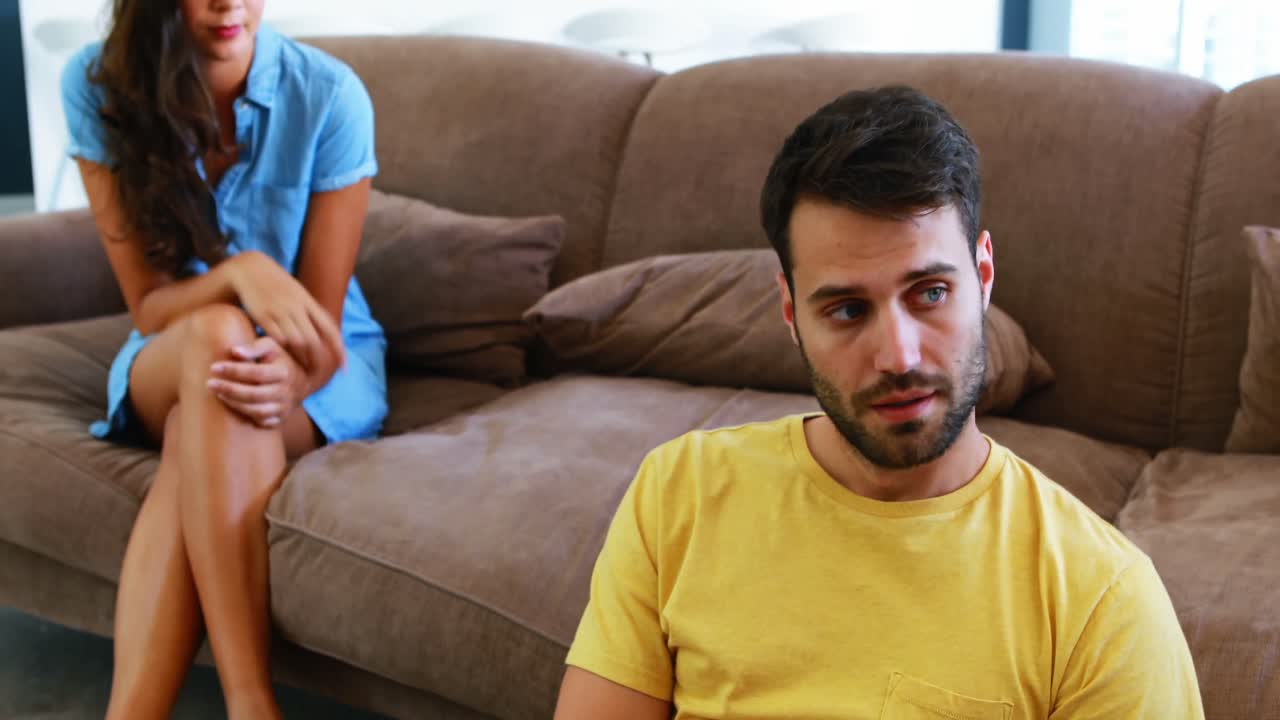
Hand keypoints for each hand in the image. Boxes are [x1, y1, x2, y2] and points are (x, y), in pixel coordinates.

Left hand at [206, 336, 309, 428]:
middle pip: (253, 394)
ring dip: (234, 403)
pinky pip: (261, 421)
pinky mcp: (280, 419)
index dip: (233, 371)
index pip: (256, 373)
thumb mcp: (270, 348)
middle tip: (209, 383)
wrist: (301, 381)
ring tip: (218, 393)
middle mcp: (285, 392)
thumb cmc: (279, 360)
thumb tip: (234, 351)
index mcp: (283, 372)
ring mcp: (284, 408)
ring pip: (256, 410)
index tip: (214, 367)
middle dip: (229, 389)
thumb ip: (253, 348)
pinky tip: (232, 404)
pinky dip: (245, 415)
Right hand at [224, 251, 345, 373]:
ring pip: (296, 342)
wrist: (250, 269)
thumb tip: (323, 332)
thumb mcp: (297, 293)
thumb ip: (309, 312)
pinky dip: (283, 351)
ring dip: (301, 358)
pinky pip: (277, 338)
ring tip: (303, 370)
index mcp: (308, 302)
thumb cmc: (275, 284)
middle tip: (318, 373)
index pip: (330, 329)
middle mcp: (297, 307)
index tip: (345, 367)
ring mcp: (280, 311)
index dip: (339, 350)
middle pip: (313, 340)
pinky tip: (283, 359)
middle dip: (318, 360)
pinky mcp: (262, 316)